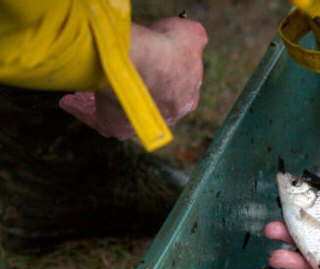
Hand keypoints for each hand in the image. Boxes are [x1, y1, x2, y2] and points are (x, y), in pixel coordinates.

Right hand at [59, 18, 207, 139]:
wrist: (143, 61)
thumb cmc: (168, 48)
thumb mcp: (191, 35)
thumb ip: (194, 39)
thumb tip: (193, 38)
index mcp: (187, 99)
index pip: (176, 92)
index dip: (162, 78)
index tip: (150, 67)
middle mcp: (166, 118)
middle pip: (148, 104)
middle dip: (136, 92)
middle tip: (121, 78)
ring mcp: (142, 125)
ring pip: (122, 114)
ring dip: (109, 101)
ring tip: (91, 89)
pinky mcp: (118, 128)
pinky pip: (99, 121)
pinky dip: (85, 111)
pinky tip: (73, 101)